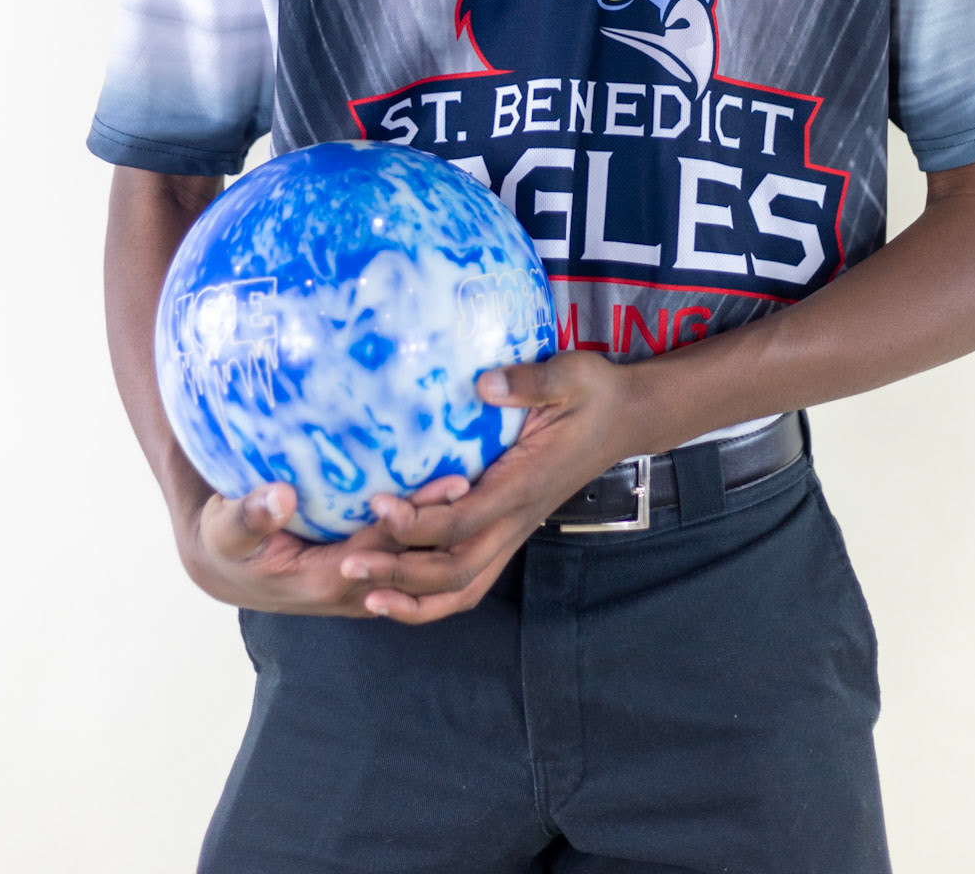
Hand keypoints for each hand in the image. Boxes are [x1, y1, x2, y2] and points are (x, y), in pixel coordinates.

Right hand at [176, 472, 472, 614]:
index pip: (388, 549)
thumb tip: (280, 497)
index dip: (422, 517)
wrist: (224, 566)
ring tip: (480, 477)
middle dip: (448, 520)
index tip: (454, 482)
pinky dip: (428, 529)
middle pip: (413, 555)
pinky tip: (450, 490)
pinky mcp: (364, 572)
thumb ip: (250, 515)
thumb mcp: (226, 530)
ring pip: (415, 558)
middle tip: (485, 473)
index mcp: (327, 583)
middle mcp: (354, 591)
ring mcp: (363, 585)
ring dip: (445, 526)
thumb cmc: (226, 543)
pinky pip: (404, 553)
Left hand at [338, 350, 634, 624]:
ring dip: (413, 599)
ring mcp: (514, 532)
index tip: (376, 502)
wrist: (625, 418)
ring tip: (363, 592)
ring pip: (463, 589)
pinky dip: (431, 597)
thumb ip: (529, 382)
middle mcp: (517, 521)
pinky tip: (395, 590)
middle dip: (400, 573)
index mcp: (523, 486)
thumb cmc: (594, 394)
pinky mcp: (509, 531)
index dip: (416, 523)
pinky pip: (469, 580)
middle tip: (349, 561)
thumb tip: (484, 383)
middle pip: (454, 571)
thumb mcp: (570, 376)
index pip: (462, 522)